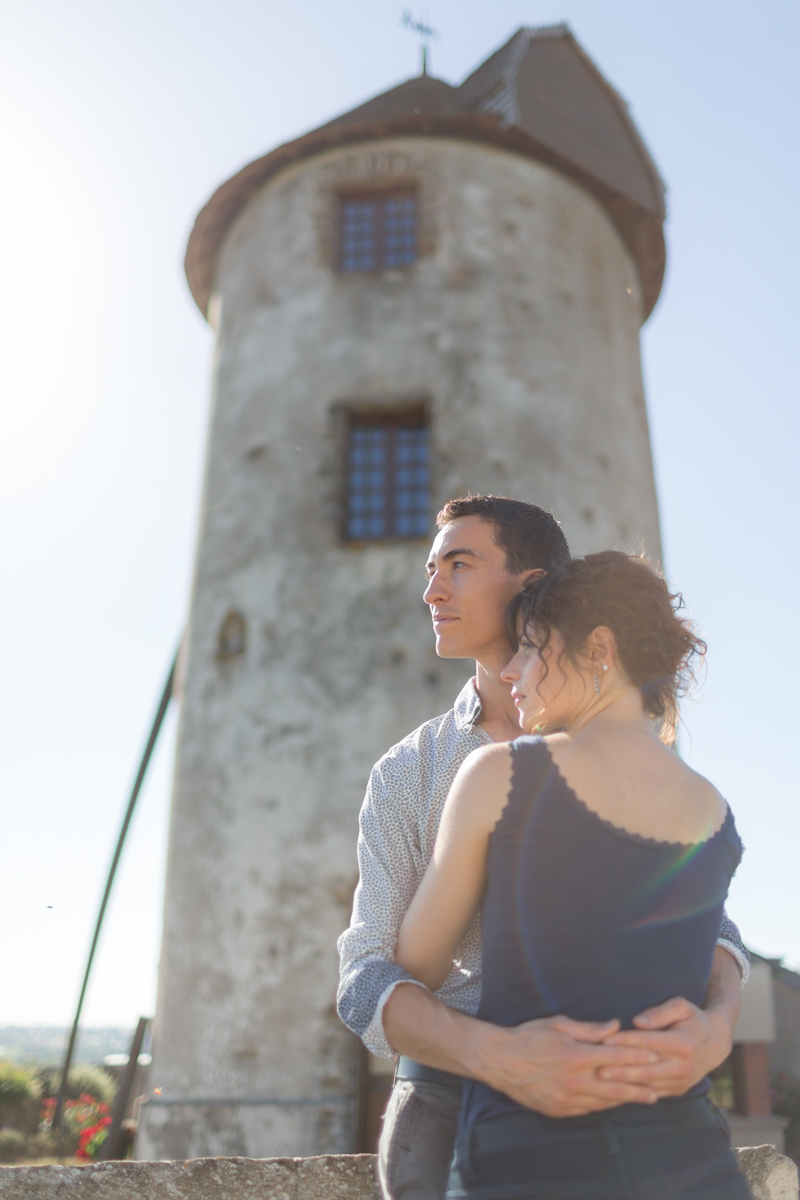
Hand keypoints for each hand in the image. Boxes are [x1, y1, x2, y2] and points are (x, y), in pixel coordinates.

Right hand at [474, 1015, 660, 1116]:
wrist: (500, 1060)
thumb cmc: (529, 1036)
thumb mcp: (559, 1024)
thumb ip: (589, 1029)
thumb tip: (615, 1026)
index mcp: (575, 1056)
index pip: (614, 1057)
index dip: (637, 1057)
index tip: (655, 1056)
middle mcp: (574, 1080)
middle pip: (615, 1087)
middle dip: (639, 1088)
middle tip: (659, 1090)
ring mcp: (566, 1099)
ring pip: (603, 1102)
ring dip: (624, 1099)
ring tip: (644, 1098)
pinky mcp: (559, 1110)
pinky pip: (587, 1110)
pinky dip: (603, 1106)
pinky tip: (614, 1103)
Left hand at [598, 995, 733, 1095]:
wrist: (716, 1043)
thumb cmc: (693, 1018)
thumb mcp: (681, 1006)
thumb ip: (660, 1012)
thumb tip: (638, 1022)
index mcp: (684, 1043)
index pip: (649, 1042)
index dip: (626, 1041)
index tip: (605, 1039)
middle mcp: (683, 1065)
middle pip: (647, 1069)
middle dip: (621, 1069)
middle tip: (597, 1067)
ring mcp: (681, 1081)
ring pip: (648, 1085)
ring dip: (624, 1084)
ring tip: (602, 1081)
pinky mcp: (678, 1090)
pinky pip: (653, 1094)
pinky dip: (634, 1093)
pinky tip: (616, 1091)